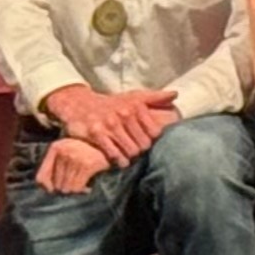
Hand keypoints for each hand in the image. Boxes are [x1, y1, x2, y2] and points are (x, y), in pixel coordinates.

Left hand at [34, 135, 110, 193]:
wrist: (113, 146)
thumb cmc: (88, 154)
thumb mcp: (68, 156)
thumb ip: (53, 170)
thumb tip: (48, 189)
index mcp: (55, 147)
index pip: (41, 178)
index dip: (49, 188)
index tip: (58, 191)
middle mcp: (63, 150)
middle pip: (56, 185)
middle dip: (67, 189)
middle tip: (77, 185)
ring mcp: (75, 157)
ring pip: (67, 188)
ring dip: (76, 191)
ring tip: (84, 185)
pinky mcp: (88, 164)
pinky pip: (78, 187)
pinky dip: (84, 190)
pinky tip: (89, 187)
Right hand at [40, 84, 178, 164]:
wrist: (79, 103)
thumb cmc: (111, 103)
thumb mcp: (133, 97)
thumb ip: (155, 97)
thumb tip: (176, 94)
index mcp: (136, 106)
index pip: (155, 133)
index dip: (152, 140)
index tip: (146, 141)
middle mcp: (124, 114)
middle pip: (144, 145)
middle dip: (142, 151)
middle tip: (137, 152)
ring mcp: (110, 125)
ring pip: (131, 151)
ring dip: (131, 157)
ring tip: (128, 157)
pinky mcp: (96, 134)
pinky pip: (114, 154)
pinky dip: (119, 160)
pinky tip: (119, 160)